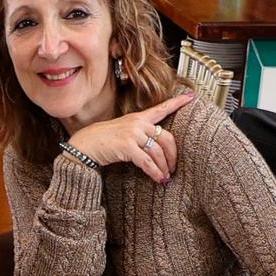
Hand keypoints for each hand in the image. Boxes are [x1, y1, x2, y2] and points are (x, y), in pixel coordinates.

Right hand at [62, 92, 194, 182]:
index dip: (177, 103)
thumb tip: (156, 148)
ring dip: (164, 168)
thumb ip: (140, 134)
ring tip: (165, 177)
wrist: (85, 145)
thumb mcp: (123, 131)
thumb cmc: (104, 140)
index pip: (161, 108)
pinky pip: (147, 162)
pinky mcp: (127, 147)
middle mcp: (137, 124)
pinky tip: (158, 178)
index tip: (191, 97)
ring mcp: (132, 134)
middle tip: (173, 167)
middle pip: (166, 138)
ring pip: (158, 152)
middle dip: (173, 155)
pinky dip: (155, 172)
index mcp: (138, 118)